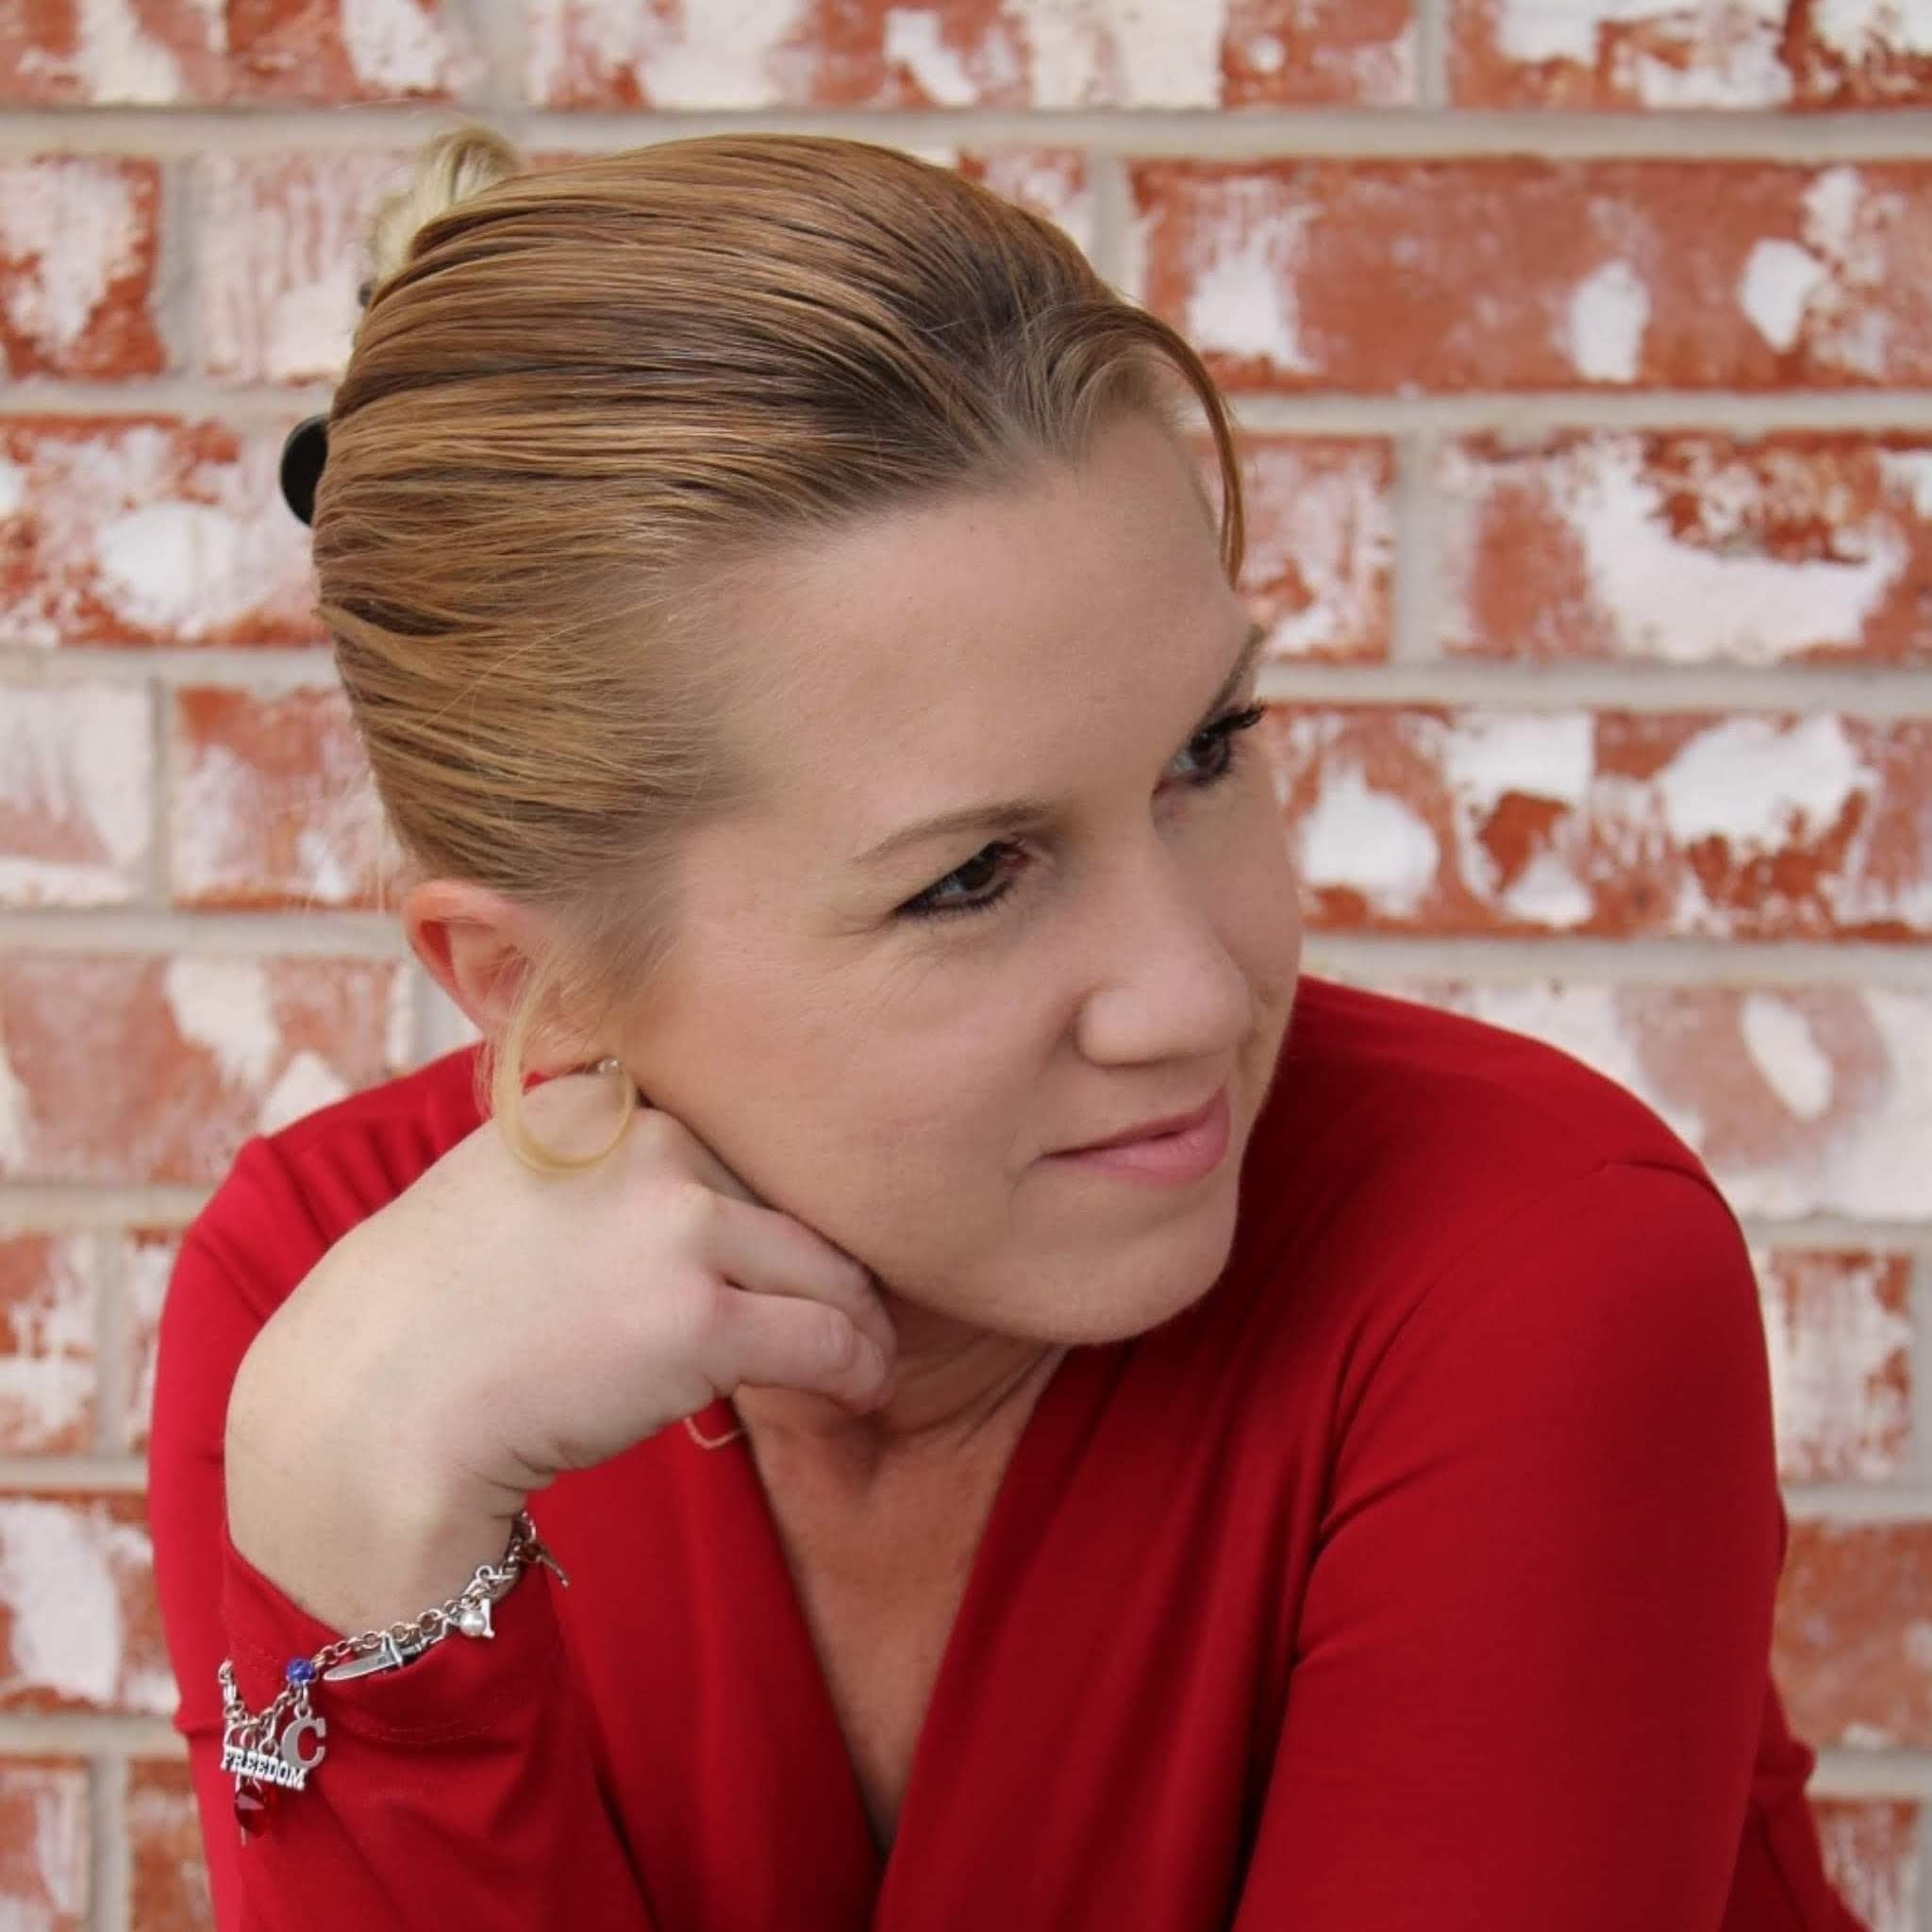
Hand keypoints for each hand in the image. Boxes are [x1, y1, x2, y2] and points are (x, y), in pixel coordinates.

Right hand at [223, 1065, 894, 1626]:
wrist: (369, 1410)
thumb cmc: (431, 1316)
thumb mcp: (511, 1184)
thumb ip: (603, 1165)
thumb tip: (696, 1192)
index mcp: (605, 1101)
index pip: (740, 1139)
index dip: (774, 1204)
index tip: (787, 1249)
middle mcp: (653, 1144)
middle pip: (795, 1199)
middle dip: (829, 1262)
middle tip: (853, 1309)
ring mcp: (678, 1226)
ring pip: (829, 1268)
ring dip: (859, 1318)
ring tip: (867, 1355)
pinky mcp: (700, 1320)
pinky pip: (827, 1338)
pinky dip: (858, 1368)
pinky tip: (861, 1391)